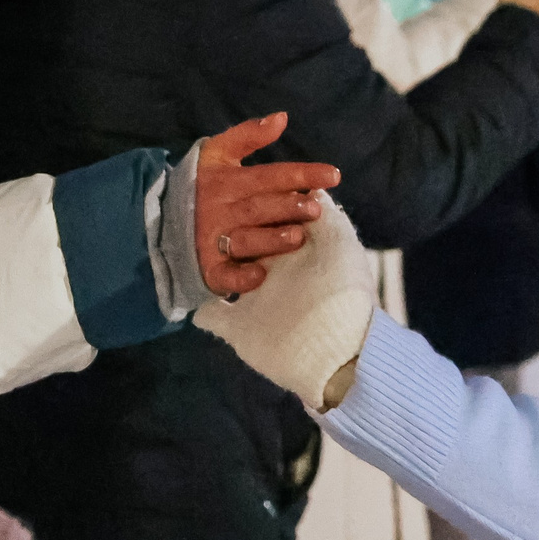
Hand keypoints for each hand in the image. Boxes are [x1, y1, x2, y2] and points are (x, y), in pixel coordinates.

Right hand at [193, 113, 339, 297]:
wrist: (154, 222)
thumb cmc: (199, 187)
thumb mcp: (216, 155)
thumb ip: (247, 136)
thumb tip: (282, 117)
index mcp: (228, 182)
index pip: (269, 175)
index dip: (301, 174)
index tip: (333, 175)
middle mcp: (222, 211)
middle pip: (259, 208)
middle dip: (288, 207)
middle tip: (315, 209)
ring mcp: (214, 241)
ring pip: (245, 240)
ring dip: (271, 240)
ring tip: (298, 237)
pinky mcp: (208, 270)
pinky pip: (224, 275)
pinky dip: (241, 278)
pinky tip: (261, 275)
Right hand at [195, 196, 378, 410]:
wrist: (336, 352)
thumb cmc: (345, 293)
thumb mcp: (342, 246)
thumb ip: (328, 217)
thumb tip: (314, 190)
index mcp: (300, 253)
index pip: (273, 222)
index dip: (263, 207)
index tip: (245, 188)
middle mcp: (277, 273)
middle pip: (248, 243)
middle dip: (237, 228)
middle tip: (221, 213)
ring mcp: (257, 301)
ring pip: (228, 272)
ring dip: (218, 260)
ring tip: (208, 243)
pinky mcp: (240, 328)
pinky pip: (213, 315)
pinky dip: (204, 307)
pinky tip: (193, 292)